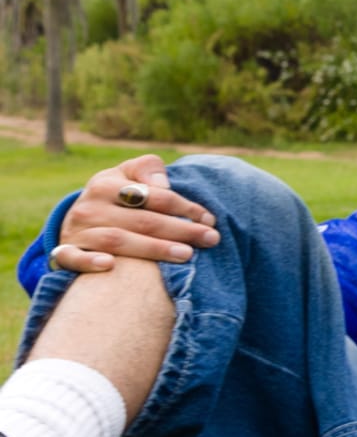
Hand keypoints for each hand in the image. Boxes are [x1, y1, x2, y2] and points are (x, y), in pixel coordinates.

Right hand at [50, 154, 218, 272]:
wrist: (77, 218)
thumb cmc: (116, 195)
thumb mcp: (128, 174)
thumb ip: (147, 170)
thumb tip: (164, 184)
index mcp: (106, 184)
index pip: (153, 196)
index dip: (184, 207)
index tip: (210, 219)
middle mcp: (89, 207)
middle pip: (142, 220)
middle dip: (180, 230)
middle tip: (211, 239)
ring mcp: (77, 231)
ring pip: (117, 241)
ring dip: (153, 249)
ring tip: (186, 255)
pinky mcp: (65, 252)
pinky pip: (72, 258)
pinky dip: (89, 262)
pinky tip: (110, 266)